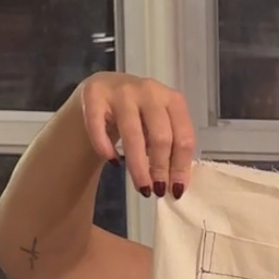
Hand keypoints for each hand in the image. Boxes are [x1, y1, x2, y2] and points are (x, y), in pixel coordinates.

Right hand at [79, 72, 195, 200]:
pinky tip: (112, 162)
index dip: (181, 167)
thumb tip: (176, 185)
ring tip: (141, 187)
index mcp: (173, 99)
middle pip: (161, 137)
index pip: (184, 137)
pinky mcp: (94, 96)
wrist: (106, 88)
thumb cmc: (139, 114)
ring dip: (138, 167)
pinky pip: (99, 128)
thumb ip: (170, 148)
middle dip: (161, 169)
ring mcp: (121, 92)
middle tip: (157, 190)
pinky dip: (105, 148)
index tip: (176, 190)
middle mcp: (150, 91)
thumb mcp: (160, 126)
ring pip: (133, 135)